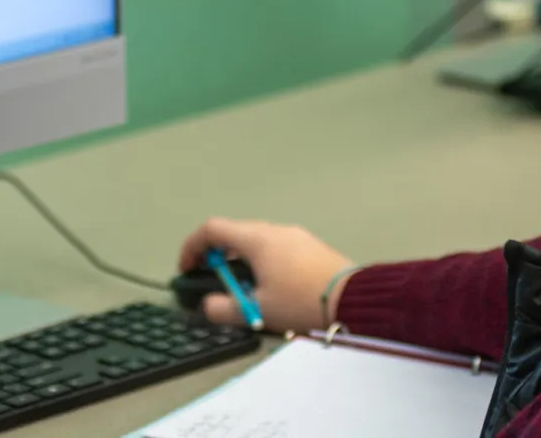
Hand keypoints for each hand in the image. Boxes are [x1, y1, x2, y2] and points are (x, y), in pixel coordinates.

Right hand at [176, 217, 356, 332]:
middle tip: (211, 280)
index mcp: (256, 239)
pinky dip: (260, 260)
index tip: (187, 269)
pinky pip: (274, 247)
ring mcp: (294, 236)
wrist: (354, 299)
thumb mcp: (257, 310)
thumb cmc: (302, 301)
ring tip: (241, 288)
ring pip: (255, 240)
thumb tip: (208, 305)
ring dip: (239, 259)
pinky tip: (268, 286)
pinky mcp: (310, 246)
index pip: (211, 230)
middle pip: (233, 233)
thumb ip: (224, 308)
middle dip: (215, 255)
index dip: (192, 247)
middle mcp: (274, 230)